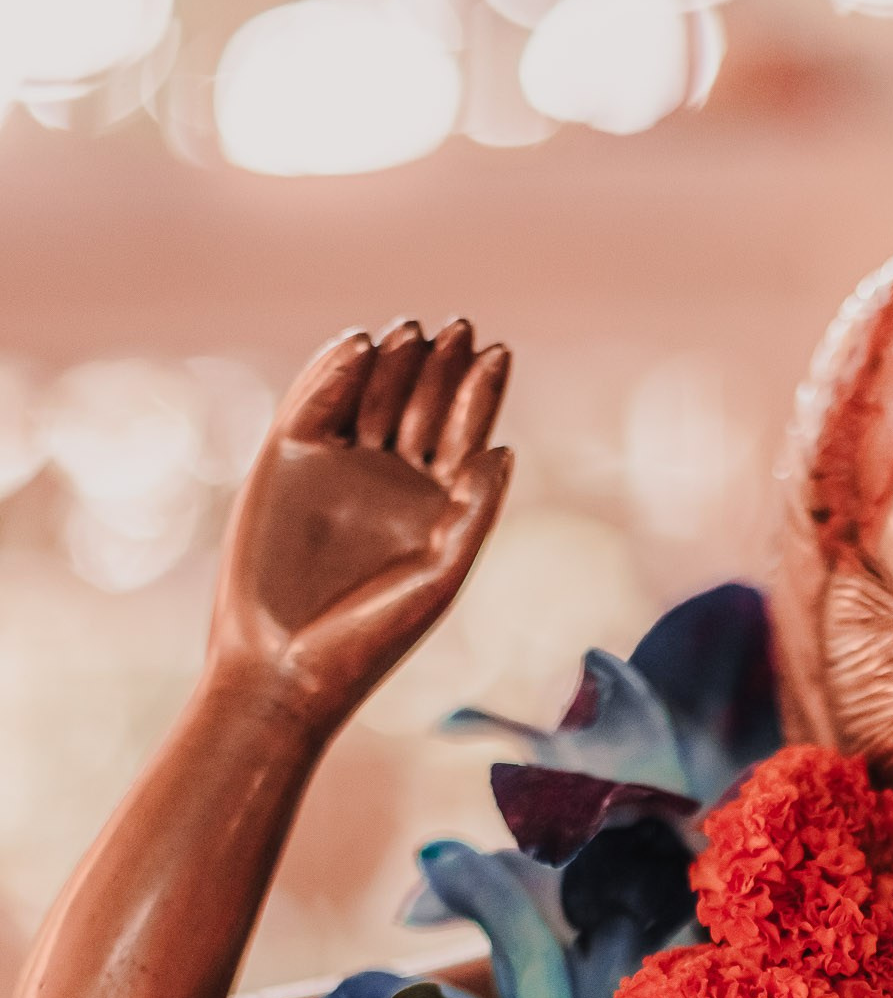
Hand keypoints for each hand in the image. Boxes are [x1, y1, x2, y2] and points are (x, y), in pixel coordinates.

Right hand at [207, 319, 511, 724]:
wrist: (286, 666)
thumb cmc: (371, 637)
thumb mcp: (438, 577)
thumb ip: (472, 513)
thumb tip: (502, 450)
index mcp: (437, 502)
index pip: (464, 430)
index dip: (480, 390)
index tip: (498, 352)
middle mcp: (390, 476)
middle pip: (420, 401)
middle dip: (439, 365)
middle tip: (458, 331)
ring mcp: (338, 463)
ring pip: (370, 392)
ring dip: (392, 362)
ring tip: (411, 334)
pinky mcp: (286, 458)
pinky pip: (313, 403)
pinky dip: (333, 372)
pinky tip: (358, 347)